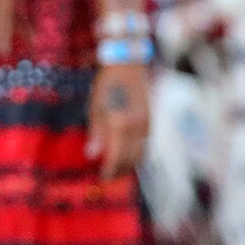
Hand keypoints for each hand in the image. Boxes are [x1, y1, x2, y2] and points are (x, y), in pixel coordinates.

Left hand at [87, 59, 149, 179]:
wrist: (128, 65)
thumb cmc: (107, 85)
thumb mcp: (95, 108)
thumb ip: (97, 133)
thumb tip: (93, 155)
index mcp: (120, 124)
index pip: (118, 156)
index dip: (111, 170)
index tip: (103, 178)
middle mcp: (137, 127)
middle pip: (132, 159)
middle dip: (121, 170)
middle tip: (110, 177)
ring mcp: (147, 123)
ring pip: (142, 153)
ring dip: (131, 164)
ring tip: (118, 169)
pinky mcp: (151, 119)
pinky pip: (146, 143)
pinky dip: (137, 153)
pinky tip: (127, 154)